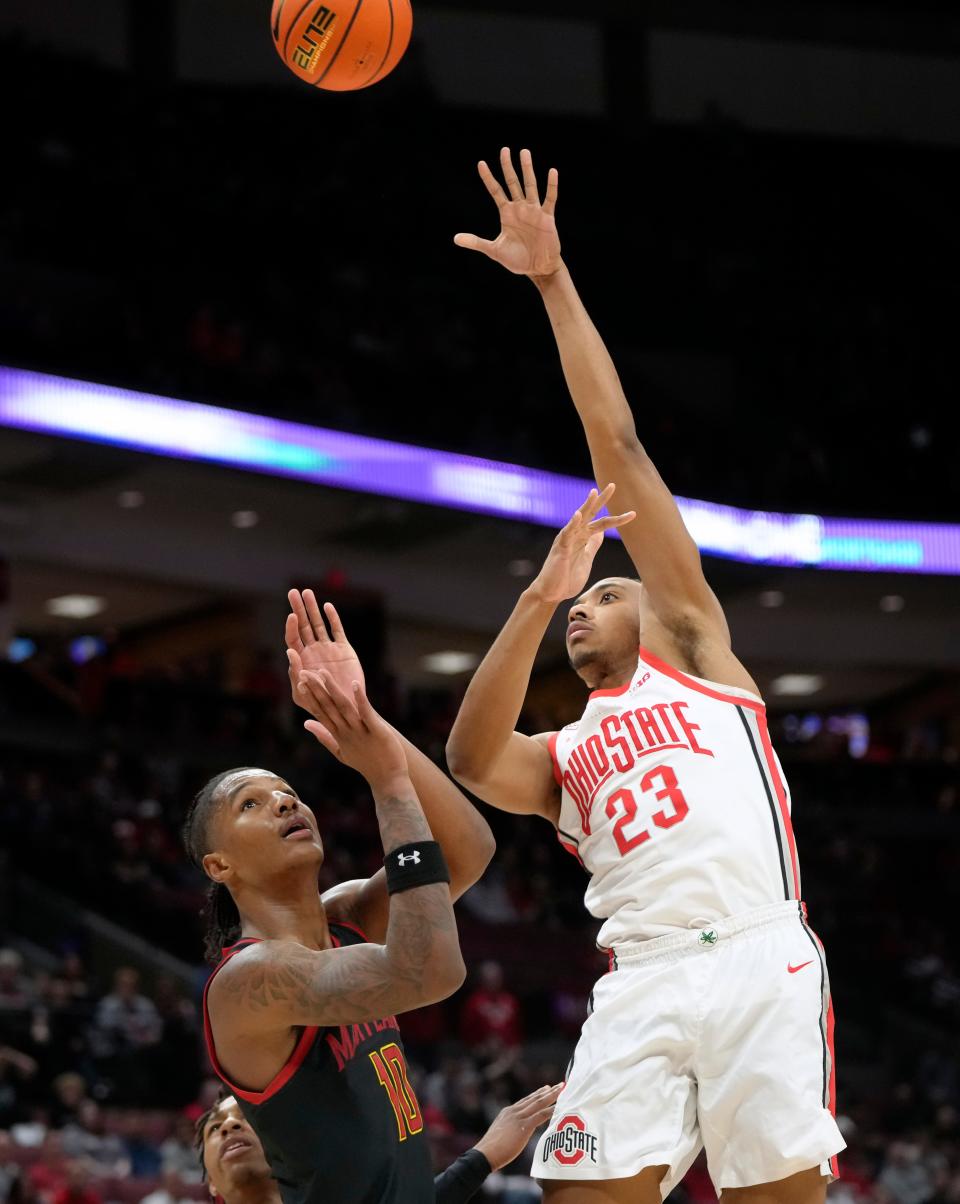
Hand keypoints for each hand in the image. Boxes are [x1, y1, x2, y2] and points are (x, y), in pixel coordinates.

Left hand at [286, 591, 364, 718]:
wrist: (345, 709)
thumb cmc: (321, 706)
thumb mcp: (303, 696)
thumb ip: (296, 676)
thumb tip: (291, 654)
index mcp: (301, 660)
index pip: (293, 639)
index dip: (291, 626)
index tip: (291, 615)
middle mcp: (313, 651)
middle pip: (303, 625)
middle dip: (297, 608)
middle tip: (292, 592)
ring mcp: (328, 648)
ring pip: (318, 624)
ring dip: (312, 608)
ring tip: (307, 592)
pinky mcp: (343, 649)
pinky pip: (337, 630)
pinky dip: (332, 618)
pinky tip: (327, 606)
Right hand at [300, 670, 406, 790]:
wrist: (388, 779)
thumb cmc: (366, 763)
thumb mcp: (340, 751)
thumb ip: (323, 736)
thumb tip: (306, 723)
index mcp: (338, 734)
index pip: (320, 712)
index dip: (309, 697)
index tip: (299, 682)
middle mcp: (346, 732)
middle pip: (328, 708)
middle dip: (316, 690)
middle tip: (304, 672)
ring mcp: (361, 731)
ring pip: (344, 708)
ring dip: (333, 690)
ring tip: (323, 673)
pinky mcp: (377, 731)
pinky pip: (366, 713)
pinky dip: (360, 699)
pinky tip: (355, 685)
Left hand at [454, 147, 561, 277]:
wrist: (538, 269)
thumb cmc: (518, 260)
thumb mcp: (494, 250)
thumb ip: (476, 242)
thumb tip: (455, 238)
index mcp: (507, 214)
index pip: (496, 191)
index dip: (488, 178)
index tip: (481, 164)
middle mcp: (520, 208)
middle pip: (513, 182)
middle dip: (508, 166)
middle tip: (505, 149)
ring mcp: (534, 211)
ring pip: (530, 185)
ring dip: (527, 169)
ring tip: (524, 152)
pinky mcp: (547, 218)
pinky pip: (550, 199)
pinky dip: (551, 186)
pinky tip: (552, 172)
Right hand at [473, 1083, 563, 1170]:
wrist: (485, 1154)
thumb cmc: (491, 1150)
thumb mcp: (500, 1134)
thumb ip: (509, 1129)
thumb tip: (515, 1134)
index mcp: (507, 1112)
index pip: (525, 1101)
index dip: (537, 1094)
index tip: (546, 1088)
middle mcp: (513, 1111)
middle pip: (534, 1098)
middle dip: (547, 1091)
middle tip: (558, 1085)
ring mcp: (518, 1117)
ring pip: (539, 1103)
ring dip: (551, 1096)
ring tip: (561, 1089)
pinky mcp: (524, 1127)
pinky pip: (541, 1115)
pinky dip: (551, 1110)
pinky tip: (559, 1106)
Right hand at [529, 484, 634, 605]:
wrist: (551, 593)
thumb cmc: (567, 577)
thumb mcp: (586, 558)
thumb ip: (592, 545)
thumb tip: (602, 533)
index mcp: (583, 538)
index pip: (602, 524)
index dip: (617, 518)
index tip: (633, 513)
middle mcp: (575, 535)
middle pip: (590, 514)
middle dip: (601, 500)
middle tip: (613, 485)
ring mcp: (567, 540)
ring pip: (578, 519)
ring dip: (586, 506)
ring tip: (594, 492)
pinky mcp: (560, 549)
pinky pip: (566, 534)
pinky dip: (571, 524)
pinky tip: (577, 515)